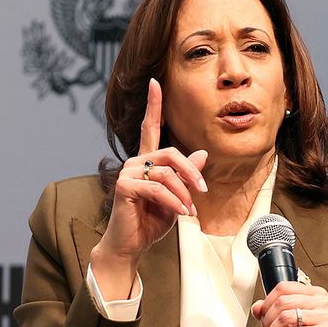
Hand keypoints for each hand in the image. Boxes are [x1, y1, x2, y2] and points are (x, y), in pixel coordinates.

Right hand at [91, 78, 207, 298]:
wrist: (132, 244)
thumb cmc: (152, 221)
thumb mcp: (178, 197)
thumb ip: (186, 176)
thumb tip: (202, 154)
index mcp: (147, 161)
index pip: (149, 127)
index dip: (153, 105)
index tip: (155, 82)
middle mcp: (135, 162)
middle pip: (170, 153)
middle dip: (191, 172)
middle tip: (203, 191)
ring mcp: (127, 173)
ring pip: (166, 173)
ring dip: (184, 193)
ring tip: (190, 210)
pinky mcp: (124, 186)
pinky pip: (158, 189)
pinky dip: (174, 202)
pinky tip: (181, 213)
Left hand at [252, 282, 327, 326]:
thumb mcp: (288, 323)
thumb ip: (272, 310)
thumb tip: (257, 307)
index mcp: (316, 294)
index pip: (284, 288)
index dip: (267, 302)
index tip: (263, 316)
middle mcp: (323, 302)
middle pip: (282, 302)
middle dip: (268, 320)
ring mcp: (326, 317)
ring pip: (285, 317)